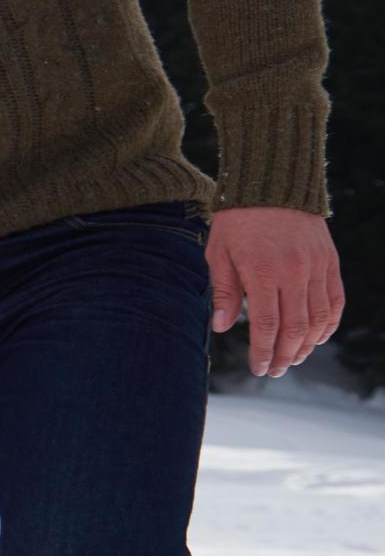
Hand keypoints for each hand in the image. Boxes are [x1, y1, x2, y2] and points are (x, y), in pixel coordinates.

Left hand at [206, 207, 342, 377]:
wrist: (272, 184)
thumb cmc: (238, 221)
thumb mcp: (219, 253)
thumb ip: (225, 291)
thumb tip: (223, 327)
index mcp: (263, 271)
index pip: (267, 324)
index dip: (264, 351)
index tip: (259, 368)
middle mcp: (295, 271)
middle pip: (296, 327)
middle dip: (286, 354)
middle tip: (276, 370)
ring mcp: (317, 266)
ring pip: (320, 318)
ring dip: (308, 344)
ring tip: (294, 358)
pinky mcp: (330, 261)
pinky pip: (335, 300)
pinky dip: (329, 323)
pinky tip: (318, 337)